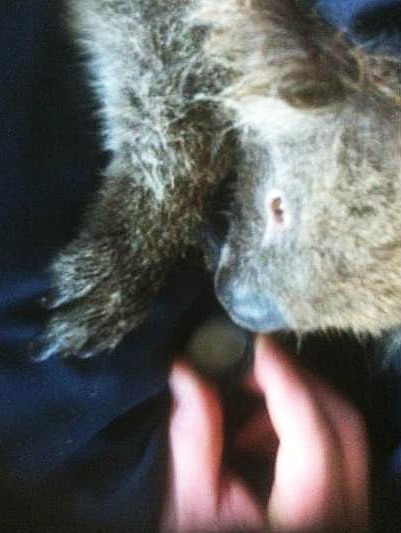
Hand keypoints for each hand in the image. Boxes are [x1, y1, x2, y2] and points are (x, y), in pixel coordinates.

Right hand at [163, 335, 368, 531]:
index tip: (255, 344)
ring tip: (242, 410)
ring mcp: (351, 506)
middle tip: (248, 364)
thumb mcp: (191, 506)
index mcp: (311, 516)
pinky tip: (256, 436)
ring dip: (295, 402)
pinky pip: (335, 444)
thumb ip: (192, 435)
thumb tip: (185, 370)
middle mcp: (346, 511)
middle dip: (294, 381)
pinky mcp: (342, 500)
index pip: (313, 432)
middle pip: (341, 422)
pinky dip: (298, 424)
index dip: (285, 379)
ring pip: (343, 429)